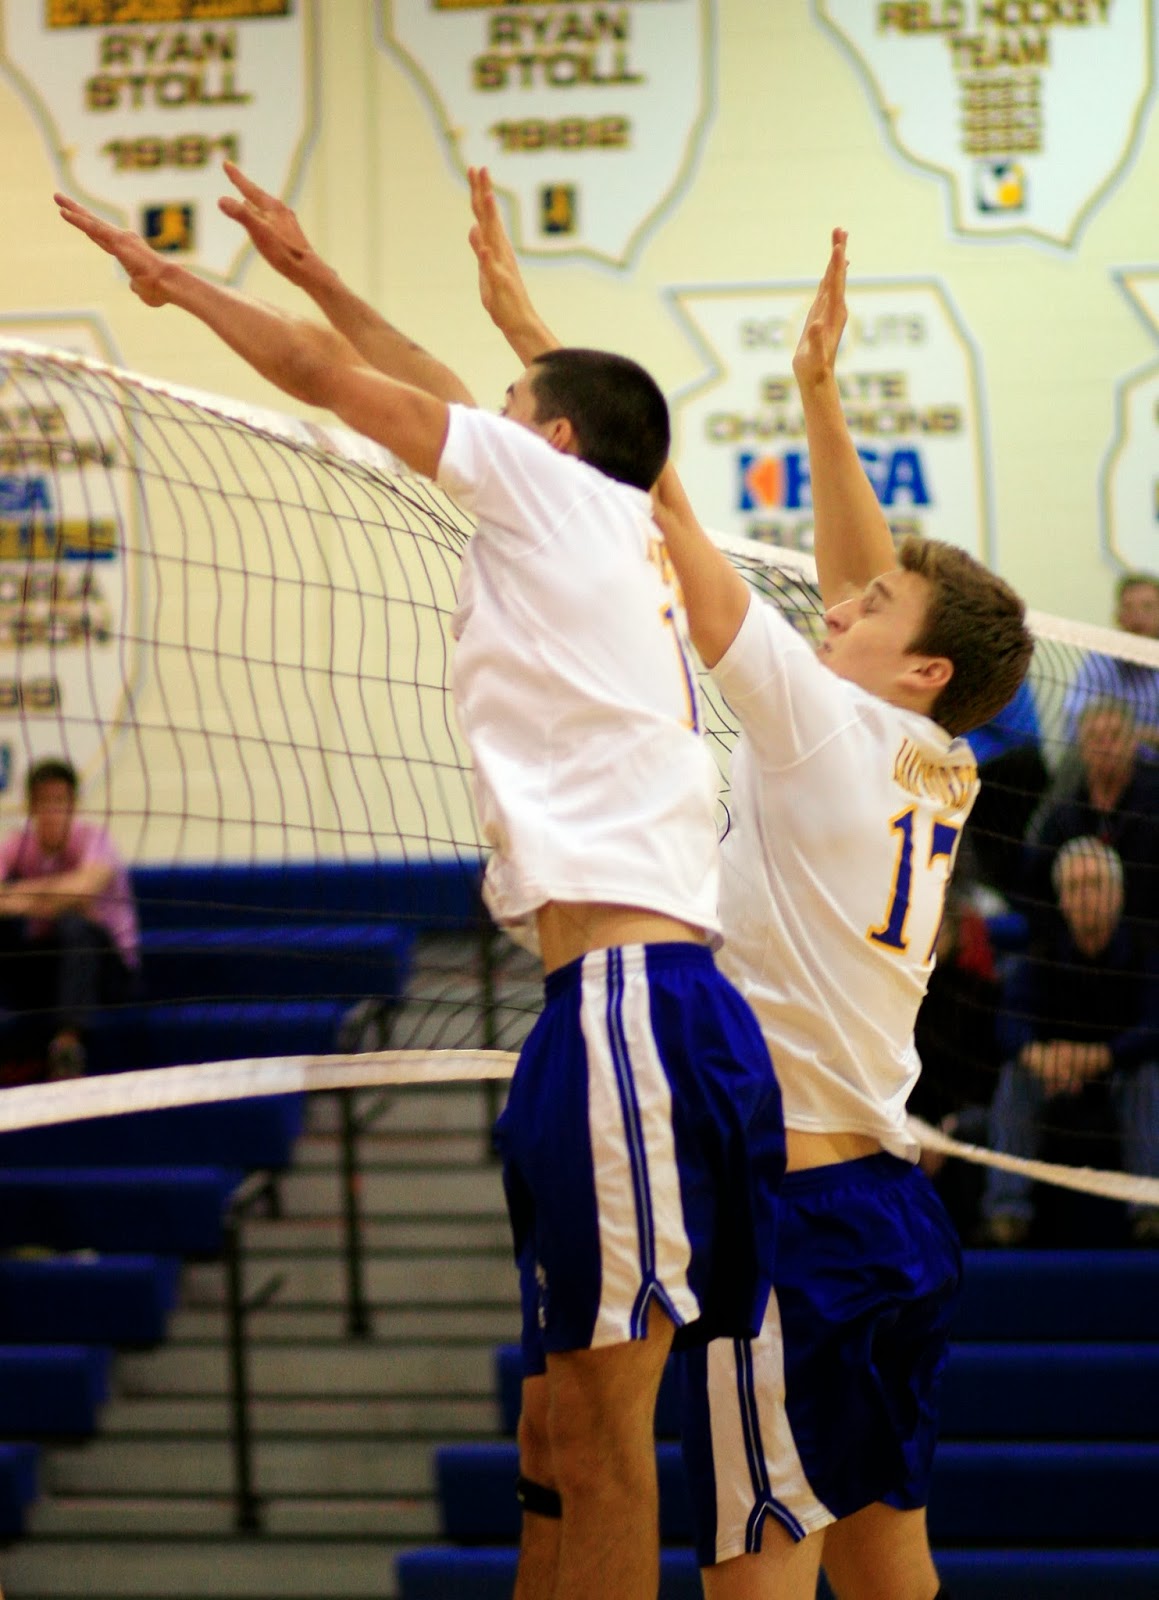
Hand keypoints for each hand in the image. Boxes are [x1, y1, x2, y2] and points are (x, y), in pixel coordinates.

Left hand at [54, 194, 173, 307]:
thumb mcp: (142, 290)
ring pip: (91, 221)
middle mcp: (123, 239)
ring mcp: (119, 238)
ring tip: (56, 197)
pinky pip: (93, 228)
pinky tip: (64, 212)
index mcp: (127, 250)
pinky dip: (78, 220)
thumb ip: (136, 285)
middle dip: (77, 211)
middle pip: (93, 223)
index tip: (76, 217)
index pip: (101, 237)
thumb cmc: (159, 289)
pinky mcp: (116, 240)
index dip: (87, 227)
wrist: (168, 284)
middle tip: (60, 199)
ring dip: (72, 209)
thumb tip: (134, 286)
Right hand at [219, 160, 320, 290]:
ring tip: (246, 199)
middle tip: (235, 177)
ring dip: (254, 203)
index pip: (250, 188)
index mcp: (273, 207)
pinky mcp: (290, 235)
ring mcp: (287, 222)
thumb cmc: (283, 252)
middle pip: (258, 196)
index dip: (237, 177)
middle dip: (245, 187)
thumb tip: (221, 200)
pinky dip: (263, 216)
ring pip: (266, 208)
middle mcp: (281, 211)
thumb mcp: (259, 232)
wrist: (308, 270)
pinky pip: (272, 220)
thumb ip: (241, 215)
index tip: (226, 163)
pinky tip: (264, 223)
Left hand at [468, 166, 534, 335]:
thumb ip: (480, 249)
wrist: (518, 323)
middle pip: (489, 218)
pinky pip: (493, 269)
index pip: (485, 216)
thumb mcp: (485, 270)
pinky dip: (488, 256)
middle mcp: (501, 251)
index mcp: (496, 247)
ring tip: (487, 195)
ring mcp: (501, 266)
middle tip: (479, 168)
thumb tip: (473, 228)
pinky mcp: (500, 284)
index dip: (480, 192)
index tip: (476, 169)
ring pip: (494, 237)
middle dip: (484, 193)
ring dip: (491, 217)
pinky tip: (484, 244)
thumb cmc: (502, 297)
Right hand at [792, 227, 847, 392]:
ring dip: (836, 258)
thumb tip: (817, 325)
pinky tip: (832, 268)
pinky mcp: (823, 314)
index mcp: (833, 313)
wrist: (818, 379)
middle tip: (840, 228)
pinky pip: (829, 288)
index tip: (838, 244)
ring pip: (834, 279)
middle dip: (838, 251)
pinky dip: (831, 274)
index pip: (835, 283)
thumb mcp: (814, 355)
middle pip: (837, 274)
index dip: (836, 264)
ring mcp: (830, 310)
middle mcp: (835, 308)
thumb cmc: (814, 368)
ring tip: (838, 238)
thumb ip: (816, 340)